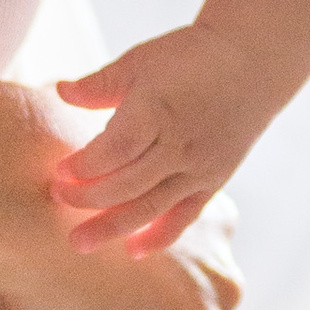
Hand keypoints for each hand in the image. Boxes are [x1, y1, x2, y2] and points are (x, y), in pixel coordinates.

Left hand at [51, 23, 286, 256]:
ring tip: (79, 243)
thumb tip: (59, 91)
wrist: (252, 62)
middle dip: (88, 198)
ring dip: (113, 227)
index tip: (58, 173)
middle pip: (128, 184)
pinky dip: (160, 237)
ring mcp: (198, 167)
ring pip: (151, 207)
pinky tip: (133, 252)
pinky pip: (184, 216)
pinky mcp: (213, 180)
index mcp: (158, 109)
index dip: (85, 166)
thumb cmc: (189, 56)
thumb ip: (100, 84)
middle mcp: (180, 144)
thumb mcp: (141, 60)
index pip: (115, 149)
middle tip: (56, 200)